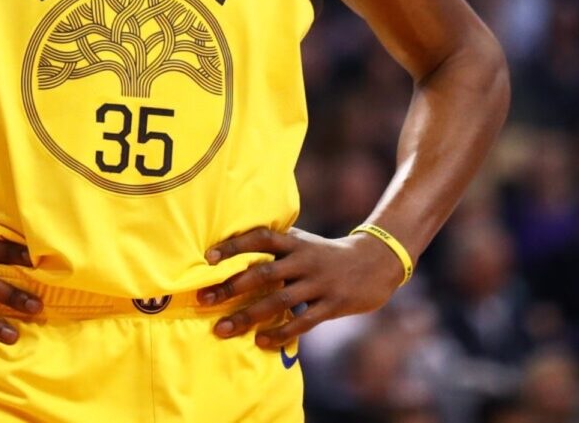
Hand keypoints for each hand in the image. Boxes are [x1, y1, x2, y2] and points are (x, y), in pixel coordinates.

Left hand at [196, 226, 403, 347]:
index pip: (261, 237)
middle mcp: (304, 260)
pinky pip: (303, 322)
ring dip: (248, 316)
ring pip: (279, 300)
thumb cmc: (327, 254)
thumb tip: (234, 246)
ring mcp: (319, 283)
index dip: (234, 245)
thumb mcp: (303, 242)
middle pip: (264, 272)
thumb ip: (276, 244)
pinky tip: (261, 341)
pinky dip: (281, 333)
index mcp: (295, 242)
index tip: (208, 257)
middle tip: (203, 298)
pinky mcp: (332, 305)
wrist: (375, 263)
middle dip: (231, 286)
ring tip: (223, 328)